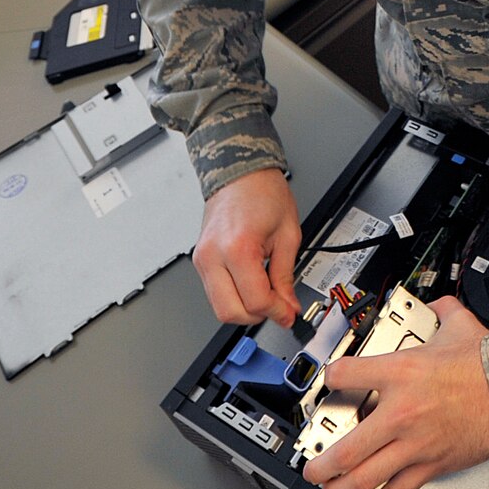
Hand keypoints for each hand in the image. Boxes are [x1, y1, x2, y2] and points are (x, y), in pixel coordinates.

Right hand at [193, 167, 301, 327]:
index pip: (255, 300)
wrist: (241, 172)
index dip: (276, 312)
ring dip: (244, 309)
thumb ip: (285, 276)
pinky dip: (234, 297)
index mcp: (238, 247)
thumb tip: (287, 305)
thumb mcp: (288, 235)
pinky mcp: (200, 260)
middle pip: (230, 312)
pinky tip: (252, 285)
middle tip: (279, 308)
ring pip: (219, 307)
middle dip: (258, 316)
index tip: (289, 314)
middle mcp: (214, 256)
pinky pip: (215, 292)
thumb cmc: (264, 192)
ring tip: (267, 294)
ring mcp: (202, 259)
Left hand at [303, 296, 488, 488]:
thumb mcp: (458, 324)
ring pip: (362, 476)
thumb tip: (439, 304)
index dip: (330, 378)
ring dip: (337, 486)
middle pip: (344, 446)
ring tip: (326, 488)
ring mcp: (414, 443)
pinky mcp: (431, 464)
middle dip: (320, 461)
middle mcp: (400, 411)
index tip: (328, 383)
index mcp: (401, 371)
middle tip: (312, 463)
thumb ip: (442, 311)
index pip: (345, 374)